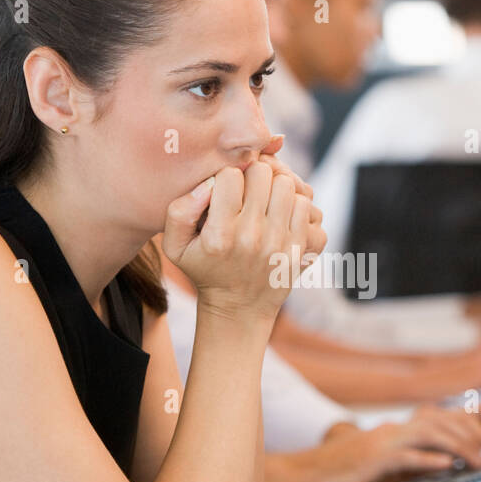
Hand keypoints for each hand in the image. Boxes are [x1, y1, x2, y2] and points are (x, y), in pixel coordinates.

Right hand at [162, 135, 325, 320]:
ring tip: (263, 201)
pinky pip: (305, 204)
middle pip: (262, 174)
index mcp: (220, 235)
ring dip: (274, 187)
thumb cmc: (204, 269)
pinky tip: (279, 214)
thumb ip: (179, 211)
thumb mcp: (175, 247)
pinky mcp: (300, 248)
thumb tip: (207, 185)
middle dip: (252, 177)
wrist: (239, 308)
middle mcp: (252, 238)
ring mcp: (280, 243)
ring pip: (286, 184)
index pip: (230, 176)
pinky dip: (293, 204)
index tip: (225, 191)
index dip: (226, 177)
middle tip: (246, 191)